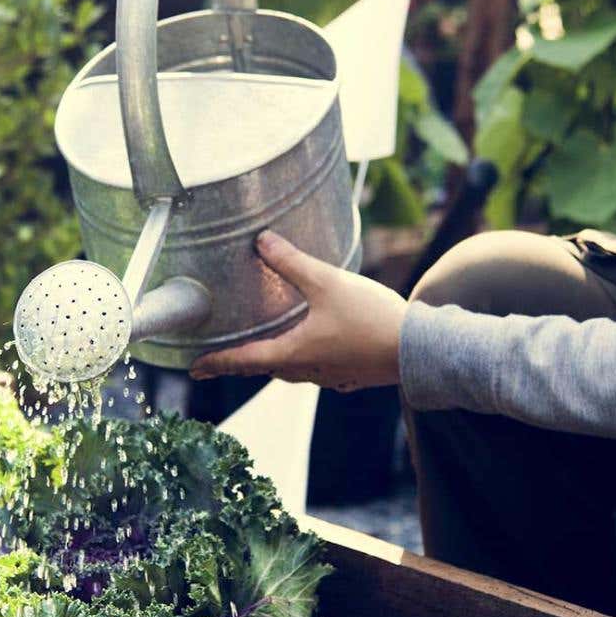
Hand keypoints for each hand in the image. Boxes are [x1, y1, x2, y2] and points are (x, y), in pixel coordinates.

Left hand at [188, 231, 407, 392]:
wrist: (421, 349)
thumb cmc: (371, 319)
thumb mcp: (327, 283)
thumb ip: (291, 262)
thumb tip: (261, 241)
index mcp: (292, 354)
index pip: (242, 361)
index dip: (215, 364)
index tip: (194, 370)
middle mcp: (306, 371)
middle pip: (263, 369)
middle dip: (241, 363)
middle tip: (220, 360)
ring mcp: (329, 376)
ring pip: (290, 371)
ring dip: (271, 362)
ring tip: (262, 351)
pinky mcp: (349, 375)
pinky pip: (315, 370)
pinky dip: (301, 361)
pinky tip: (310, 351)